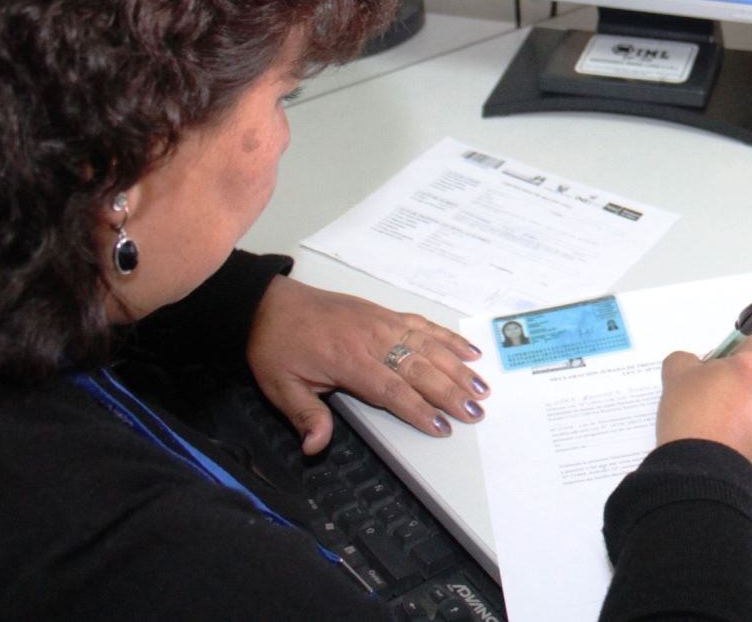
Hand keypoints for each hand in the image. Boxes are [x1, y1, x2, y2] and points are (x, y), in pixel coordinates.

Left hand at [246, 276, 486, 454]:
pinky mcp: (387, 314)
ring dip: (459, 367)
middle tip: (476, 411)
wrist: (270, 304)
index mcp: (349, 361)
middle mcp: (374, 339)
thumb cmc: (276, 346)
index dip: (420, 410)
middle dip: (451, 392)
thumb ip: (305, 416)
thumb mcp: (280, 387)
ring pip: (430, 346)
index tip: (443, 427)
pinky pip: (425, 326)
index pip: (393, 390)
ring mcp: (384, 323)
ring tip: (481, 387)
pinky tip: (469, 351)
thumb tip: (316, 447)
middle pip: (421, 368)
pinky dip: (449, 338)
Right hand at [656, 335, 751, 475]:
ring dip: (738, 406)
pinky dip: (743, 430)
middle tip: (703, 398)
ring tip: (710, 424)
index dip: (722, 354)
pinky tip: (720, 440)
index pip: (745, 344)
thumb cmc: (692, 416)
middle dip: (731, 382)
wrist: (703, 475)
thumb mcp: (676, 374)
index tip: (704, 372)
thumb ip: (686, 359)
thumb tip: (695, 366)